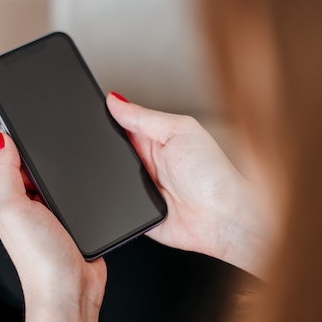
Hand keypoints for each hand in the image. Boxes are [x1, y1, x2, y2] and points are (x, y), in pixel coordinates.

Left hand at [0, 132, 105, 321]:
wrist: (71, 290)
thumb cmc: (39, 258)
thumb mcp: (12, 209)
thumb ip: (5, 174)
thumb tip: (3, 140)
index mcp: (7, 198)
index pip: (8, 158)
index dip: (15, 138)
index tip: (23, 117)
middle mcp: (27, 204)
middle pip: (34, 165)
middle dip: (42, 150)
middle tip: (51, 129)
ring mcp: (51, 211)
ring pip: (57, 176)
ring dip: (63, 167)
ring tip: (69, 150)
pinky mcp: (75, 219)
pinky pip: (77, 191)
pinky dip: (81, 183)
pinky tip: (87, 176)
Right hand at [107, 93, 269, 276]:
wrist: (223, 220)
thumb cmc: (214, 176)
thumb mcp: (180, 132)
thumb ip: (144, 117)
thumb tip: (115, 100)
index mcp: (155, 139)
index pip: (121, 124)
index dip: (107, 118)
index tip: (98, 113)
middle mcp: (145, 162)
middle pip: (110, 151)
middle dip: (107, 149)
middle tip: (126, 153)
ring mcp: (139, 188)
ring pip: (107, 178)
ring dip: (111, 176)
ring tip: (137, 177)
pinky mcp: (134, 213)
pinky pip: (112, 205)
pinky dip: (113, 201)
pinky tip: (130, 197)